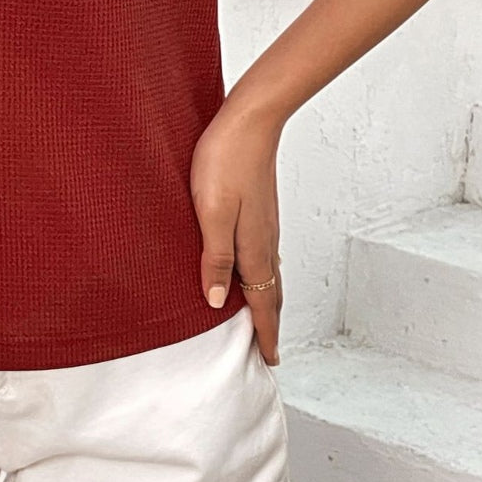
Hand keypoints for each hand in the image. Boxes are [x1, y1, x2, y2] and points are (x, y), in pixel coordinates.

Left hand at [189, 104, 282, 365]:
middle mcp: (265, 240)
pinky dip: (260, 274)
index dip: (265, 333)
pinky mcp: (259, 208)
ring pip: (268, 272)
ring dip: (266, 299)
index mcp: (253, 247)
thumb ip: (214, 258)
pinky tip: (250, 269)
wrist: (249, 121)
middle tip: (270, 350)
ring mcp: (265, 224)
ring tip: (261, 318)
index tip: (271, 360)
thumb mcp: (210, 213)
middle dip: (271, 323)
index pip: (262, 302)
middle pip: (271, 292)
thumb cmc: (224, 162)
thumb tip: (217, 302)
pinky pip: (263, 253)